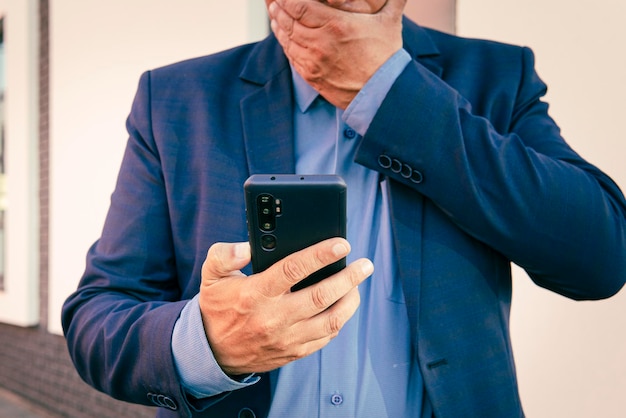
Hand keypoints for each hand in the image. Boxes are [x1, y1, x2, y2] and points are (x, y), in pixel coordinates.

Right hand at [198, 238, 373, 374]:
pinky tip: (344, 305)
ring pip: (330, 321)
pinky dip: (339, 320)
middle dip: (349, 278)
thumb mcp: (212, 276)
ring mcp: (286, 338)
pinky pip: (325, 338)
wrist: (213, 352)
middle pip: (321, 296)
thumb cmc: (217, 308)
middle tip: (365, 265)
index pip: (293, 269)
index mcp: (255, 294)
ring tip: (358, 284)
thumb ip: (225, 254)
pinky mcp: (293, 352)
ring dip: (350, 301)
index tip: (341, 244)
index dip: (320, 255)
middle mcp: (273, 318)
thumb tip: (249, 246)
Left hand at [268, 0, 406, 108]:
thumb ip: (393, 0)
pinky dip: (284, 43)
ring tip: (273, 14)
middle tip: (273, 0)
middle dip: (277, 8)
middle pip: (287, 20)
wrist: (381, 94)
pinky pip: (291, 56)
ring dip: (277, 24)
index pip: (299, 5)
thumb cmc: (386, 57)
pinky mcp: (311, 75)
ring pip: (286, 38)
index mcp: (335, 25)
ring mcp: (313, 61)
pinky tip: (283, 36)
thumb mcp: (390, 22)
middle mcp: (319, 42)